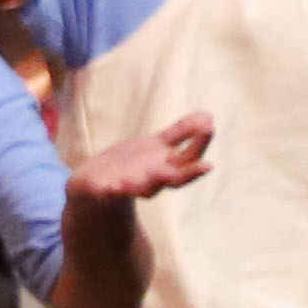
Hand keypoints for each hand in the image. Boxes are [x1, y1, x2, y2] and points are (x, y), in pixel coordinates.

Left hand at [69, 112, 216, 202]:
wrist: (97, 182)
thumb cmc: (134, 164)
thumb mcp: (157, 146)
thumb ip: (181, 132)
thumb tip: (209, 115)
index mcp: (167, 166)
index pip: (189, 157)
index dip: (200, 142)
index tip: (211, 128)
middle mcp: (154, 180)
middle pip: (176, 178)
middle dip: (191, 173)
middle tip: (208, 165)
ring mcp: (131, 186)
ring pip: (146, 188)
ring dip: (153, 181)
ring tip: (163, 172)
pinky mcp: (106, 189)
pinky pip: (109, 192)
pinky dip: (110, 190)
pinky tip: (110, 186)